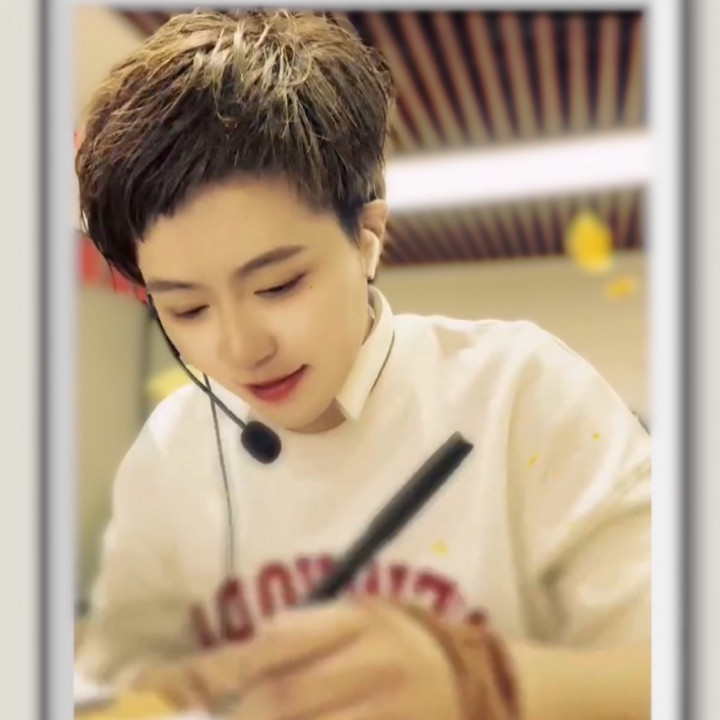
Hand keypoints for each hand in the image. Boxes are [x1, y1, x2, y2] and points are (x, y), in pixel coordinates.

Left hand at [136, 597, 464, 719]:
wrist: (474, 681)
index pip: (281, 644)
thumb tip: (260, 633)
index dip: (226, 669)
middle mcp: (375, 666)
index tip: (183, 690)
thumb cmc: (406, 640)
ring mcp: (389, 713)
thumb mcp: (367, 613)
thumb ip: (313, 621)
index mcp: (361, 622)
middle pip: (286, 701)